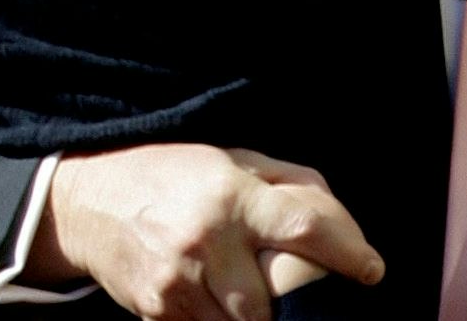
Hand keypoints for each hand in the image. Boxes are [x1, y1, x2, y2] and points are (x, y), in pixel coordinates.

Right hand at [33, 144, 383, 320]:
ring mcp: (177, 281)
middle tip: (312, 299)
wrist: (95, 200)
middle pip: (272, 301)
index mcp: (234, 195)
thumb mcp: (238, 162)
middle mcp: (206, 239)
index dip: (348, 253)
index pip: (304, 228)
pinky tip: (226, 306)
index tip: (371, 271)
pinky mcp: (156, 310)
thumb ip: (293, 187)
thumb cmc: (181, 175)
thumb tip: (343, 227)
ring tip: (270, 303)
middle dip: (298, 308)